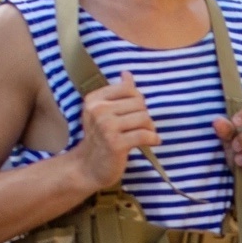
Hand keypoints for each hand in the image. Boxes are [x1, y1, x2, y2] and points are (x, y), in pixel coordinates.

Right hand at [76, 74, 158, 188]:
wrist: (88, 167)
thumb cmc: (99, 138)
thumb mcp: (103, 112)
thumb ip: (117, 93)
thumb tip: (127, 74)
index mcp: (94, 100)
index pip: (127, 88)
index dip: (137, 99)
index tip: (135, 111)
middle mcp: (98, 111)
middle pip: (138, 103)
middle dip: (144, 115)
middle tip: (141, 126)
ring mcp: (106, 127)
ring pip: (144, 118)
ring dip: (150, 127)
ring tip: (145, 134)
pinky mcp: (116, 144)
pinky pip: (144, 135)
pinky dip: (153, 138)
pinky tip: (153, 142)